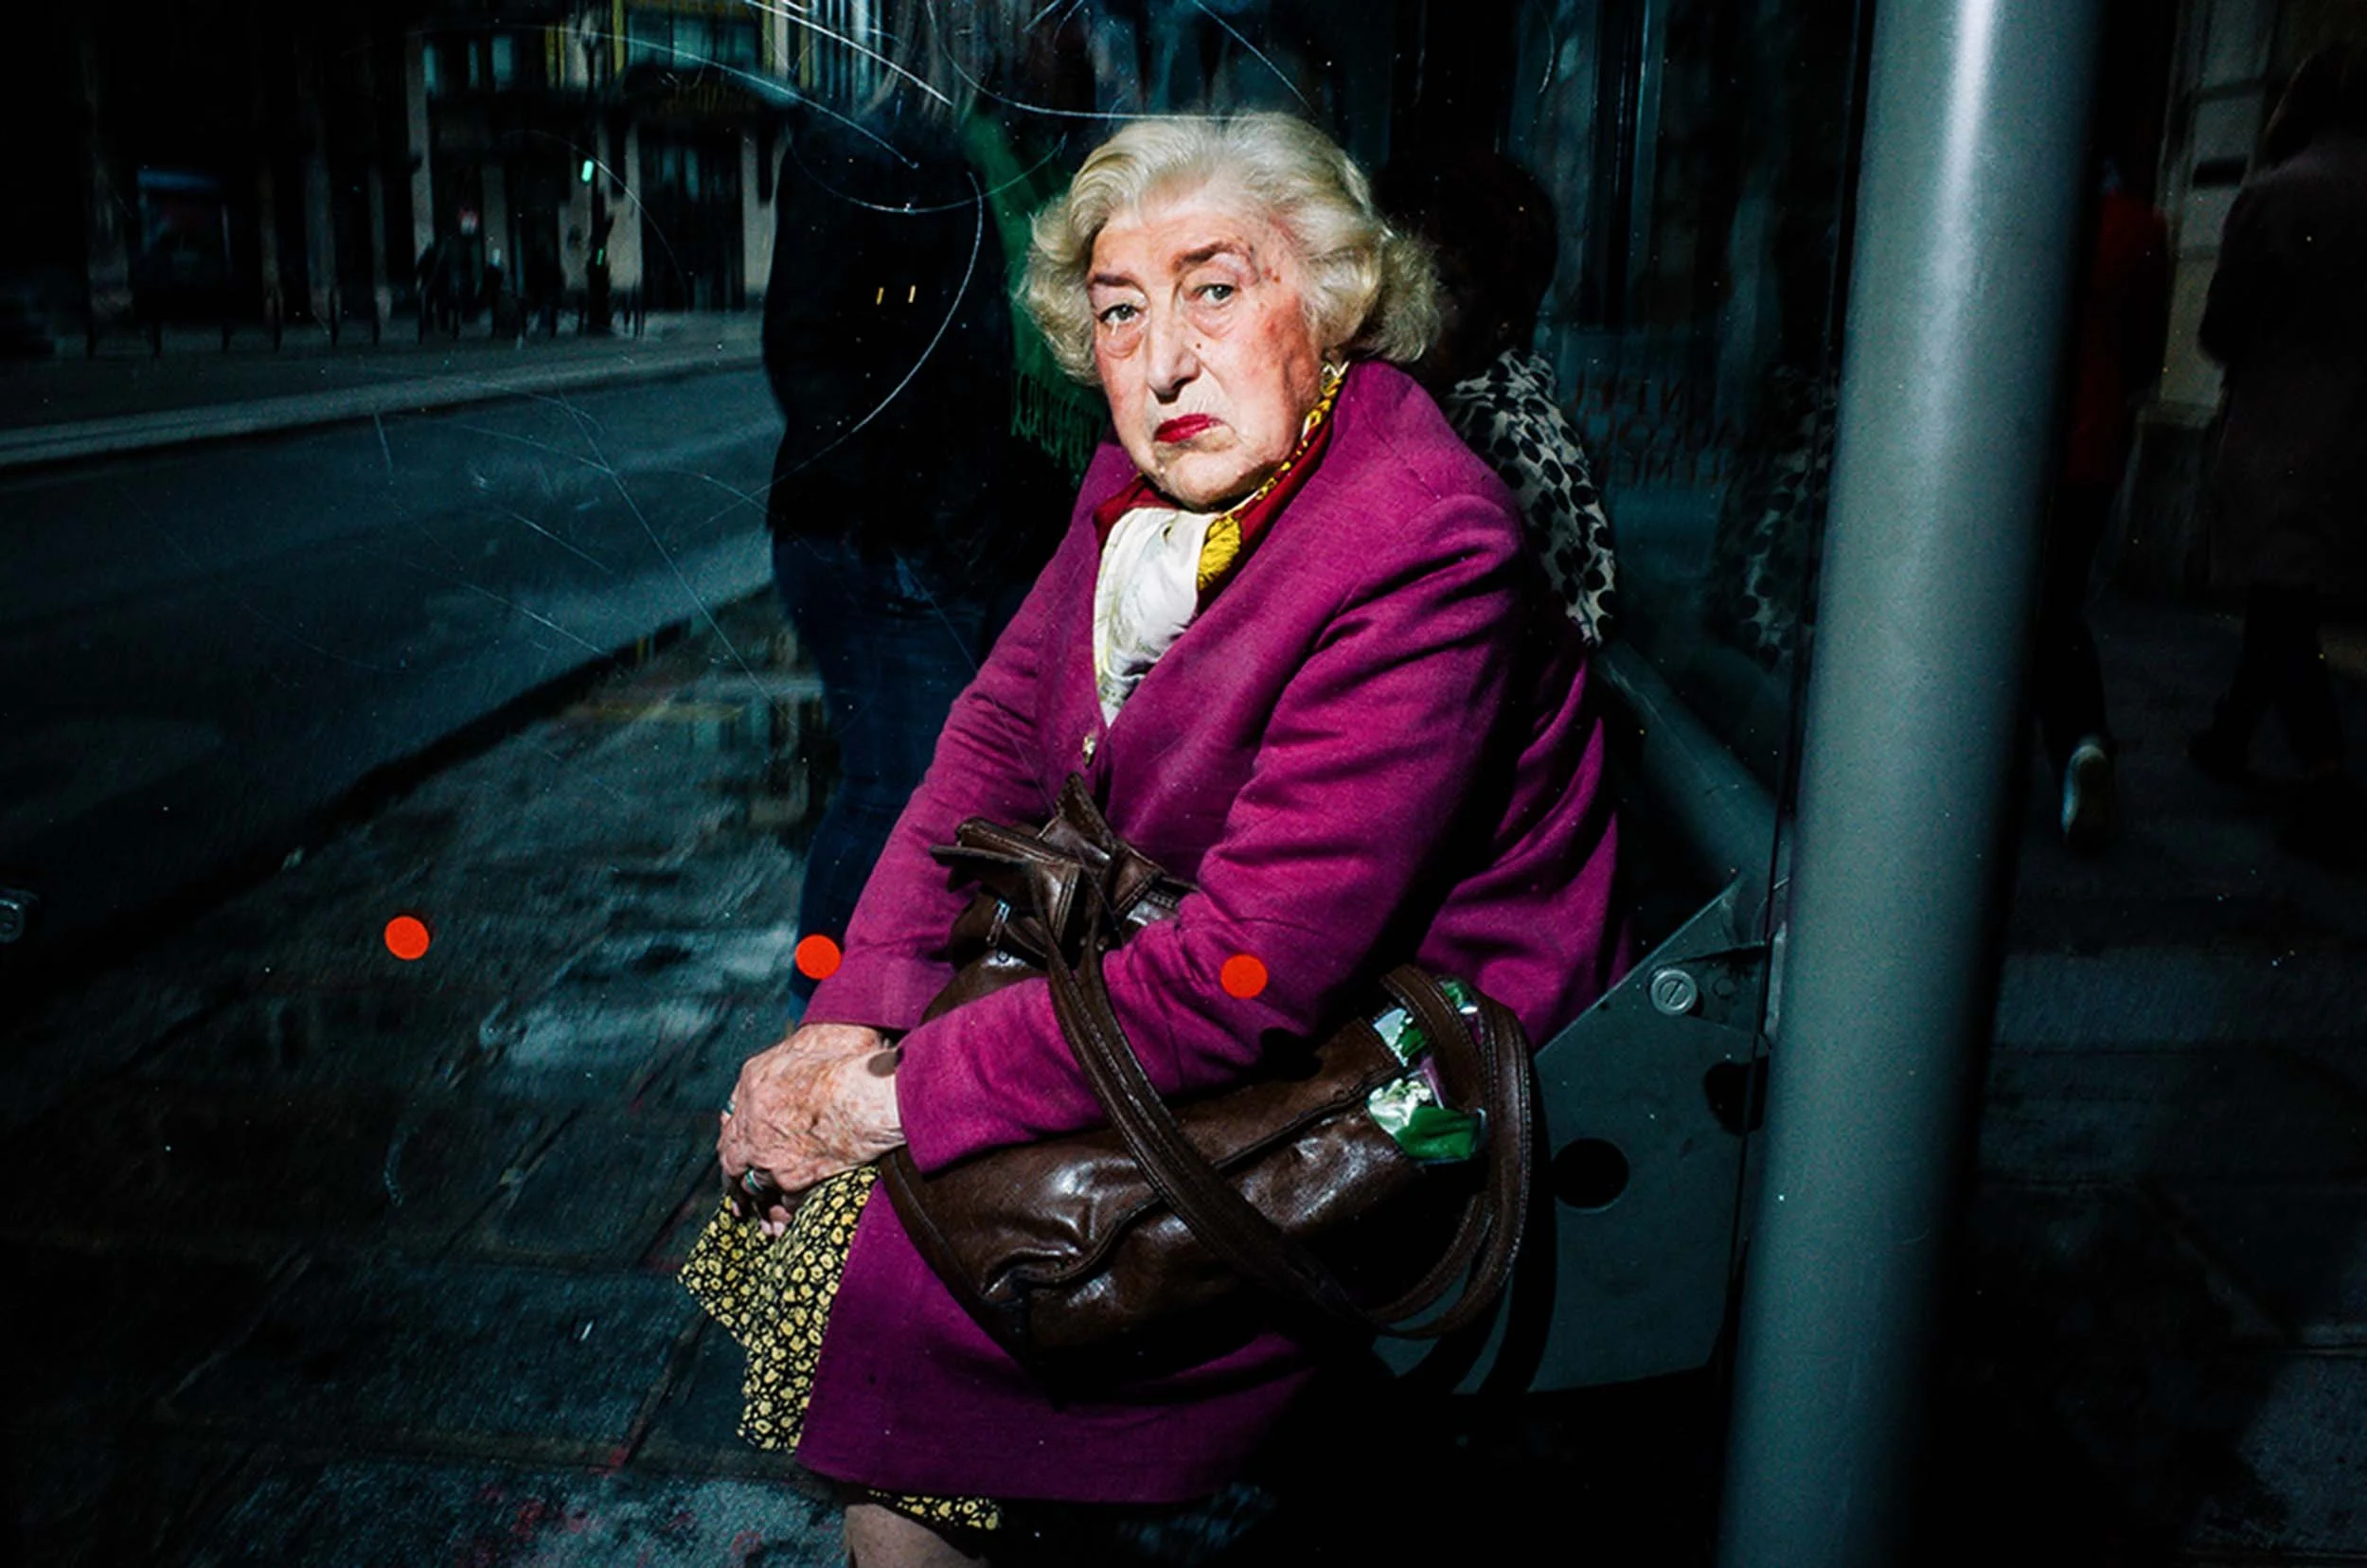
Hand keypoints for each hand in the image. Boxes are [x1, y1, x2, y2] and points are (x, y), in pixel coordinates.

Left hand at [717, 1022, 902, 1235]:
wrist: (861, 1093)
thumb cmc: (841, 1062)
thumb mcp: (798, 1049)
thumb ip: (777, 1066)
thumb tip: (768, 1076)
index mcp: (751, 1087)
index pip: (733, 1121)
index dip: (733, 1140)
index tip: (734, 1155)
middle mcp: (752, 1124)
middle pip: (733, 1159)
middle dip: (734, 1179)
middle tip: (735, 1196)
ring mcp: (769, 1155)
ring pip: (753, 1185)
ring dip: (755, 1203)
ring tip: (759, 1221)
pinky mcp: (794, 1178)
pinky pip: (783, 1202)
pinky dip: (783, 1214)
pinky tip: (783, 1224)